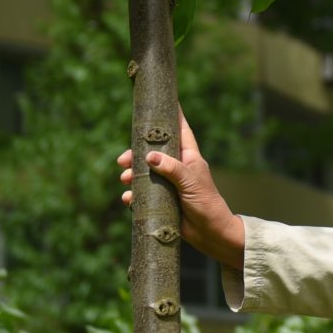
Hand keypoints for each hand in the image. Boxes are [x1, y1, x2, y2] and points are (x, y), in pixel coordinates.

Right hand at [118, 110, 245, 269]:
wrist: (209, 233)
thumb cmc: (206, 203)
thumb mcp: (190, 181)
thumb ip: (171, 168)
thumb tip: (149, 157)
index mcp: (188, 156)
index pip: (179, 129)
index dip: (170, 114)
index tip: (160, 99)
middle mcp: (177, 167)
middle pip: (153, 152)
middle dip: (136, 154)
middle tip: (122, 160)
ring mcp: (168, 183)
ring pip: (144, 172)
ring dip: (132, 175)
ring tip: (125, 180)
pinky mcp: (161, 200)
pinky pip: (142, 193)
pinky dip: (133, 195)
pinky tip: (128, 199)